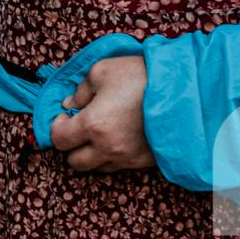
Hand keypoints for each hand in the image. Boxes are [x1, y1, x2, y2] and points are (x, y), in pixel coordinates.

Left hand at [46, 55, 154, 173]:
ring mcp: (127, 158)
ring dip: (93, 153)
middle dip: (72, 146)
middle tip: (80, 129)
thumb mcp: (103, 70)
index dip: (57, 127)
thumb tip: (71, 104)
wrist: (182, 90)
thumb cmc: (141, 76)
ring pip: (97, 168)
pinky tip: (120, 137)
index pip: (59, 140)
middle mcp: (107, 148)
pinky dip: (113, 155)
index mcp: (93, 125)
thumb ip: (81, 89)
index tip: (64, 116)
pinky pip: (119, 166)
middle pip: (75, 162)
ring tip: (101, 133)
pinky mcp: (144, 162)